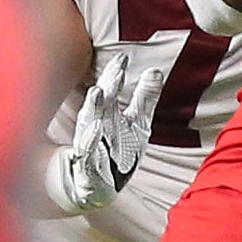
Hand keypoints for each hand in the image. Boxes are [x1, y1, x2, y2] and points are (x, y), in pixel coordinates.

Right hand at [46, 52, 167, 213]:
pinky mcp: (87, 163)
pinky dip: (89, 140)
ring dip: (93, 107)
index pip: (111, 89)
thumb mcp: (138, 123)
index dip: (116, 73)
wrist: (100, 185)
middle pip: (101, 101)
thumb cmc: (118, 149)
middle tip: (116, 68)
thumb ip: (145, 98)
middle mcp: (96, 124)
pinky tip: (95, 128)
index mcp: (108, 113)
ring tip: (98, 90)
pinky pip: (86, 150)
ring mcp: (89, 143)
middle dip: (108, 84)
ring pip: (89, 122)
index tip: (124, 56)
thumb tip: (156, 70)